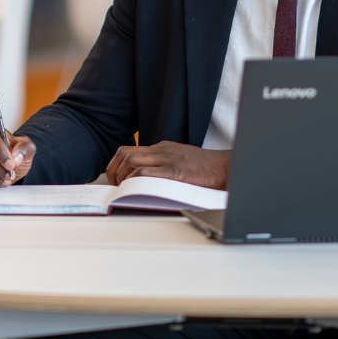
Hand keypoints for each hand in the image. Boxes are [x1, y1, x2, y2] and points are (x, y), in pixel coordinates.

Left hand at [106, 141, 230, 189]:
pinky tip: (133, 191)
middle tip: (113, 186)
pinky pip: (145, 172)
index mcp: (163, 148)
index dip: (116, 165)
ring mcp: (167, 159)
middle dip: (112, 170)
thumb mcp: (181, 161)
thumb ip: (165, 166)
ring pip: (131, 161)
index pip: (130, 150)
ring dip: (120, 177)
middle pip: (125, 153)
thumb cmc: (207, 169)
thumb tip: (146, 182)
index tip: (115, 179)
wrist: (225, 167)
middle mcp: (162, 150)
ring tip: (121, 190)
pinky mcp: (173, 171)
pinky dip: (134, 181)